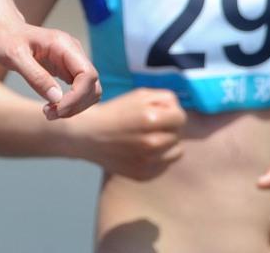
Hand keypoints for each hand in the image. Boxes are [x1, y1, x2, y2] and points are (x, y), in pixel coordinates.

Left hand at [0, 14, 100, 118]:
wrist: (2, 30)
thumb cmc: (5, 38)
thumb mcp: (14, 56)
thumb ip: (35, 76)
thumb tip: (57, 98)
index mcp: (64, 45)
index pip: (88, 74)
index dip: (78, 96)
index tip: (57, 108)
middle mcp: (73, 52)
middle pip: (92, 85)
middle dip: (75, 105)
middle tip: (49, 114)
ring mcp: (71, 61)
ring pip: (89, 91)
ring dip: (74, 107)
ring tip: (48, 112)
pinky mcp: (66, 70)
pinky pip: (79, 91)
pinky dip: (70, 104)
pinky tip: (51, 106)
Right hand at [69, 88, 185, 179]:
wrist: (88, 135)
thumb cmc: (115, 112)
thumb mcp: (139, 95)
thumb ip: (165, 99)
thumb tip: (180, 112)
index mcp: (151, 119)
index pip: (181, 117)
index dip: (171, 113)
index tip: (159, 114)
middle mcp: (152, 143)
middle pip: (178, 135)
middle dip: (168, 128)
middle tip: (149, 126)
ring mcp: (148, 162)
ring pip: (176, 152)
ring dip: (167, 144)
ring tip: (148, 138)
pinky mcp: (144, 175)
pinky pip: (165, 165)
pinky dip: (158, 158)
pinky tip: (143, 151)